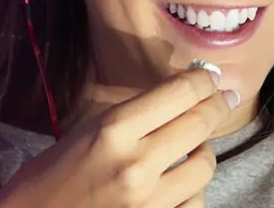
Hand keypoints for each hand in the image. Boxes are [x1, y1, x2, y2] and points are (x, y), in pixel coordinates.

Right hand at [0, 66, 237, 207]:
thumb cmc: (50, 177)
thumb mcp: (86, 132)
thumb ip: (133, 117)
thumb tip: (179, 96)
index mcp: (113, 130)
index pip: (179, 93)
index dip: (202, 81)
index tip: (210, 78)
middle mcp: (136, 164)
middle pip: (199, 124)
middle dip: (216, 105)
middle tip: (223, 98)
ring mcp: (149, 202)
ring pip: (204, 165)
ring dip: (203, 152)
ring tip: (194, 149)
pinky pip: (194, 203)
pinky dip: (192, 192)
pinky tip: (181, 186)